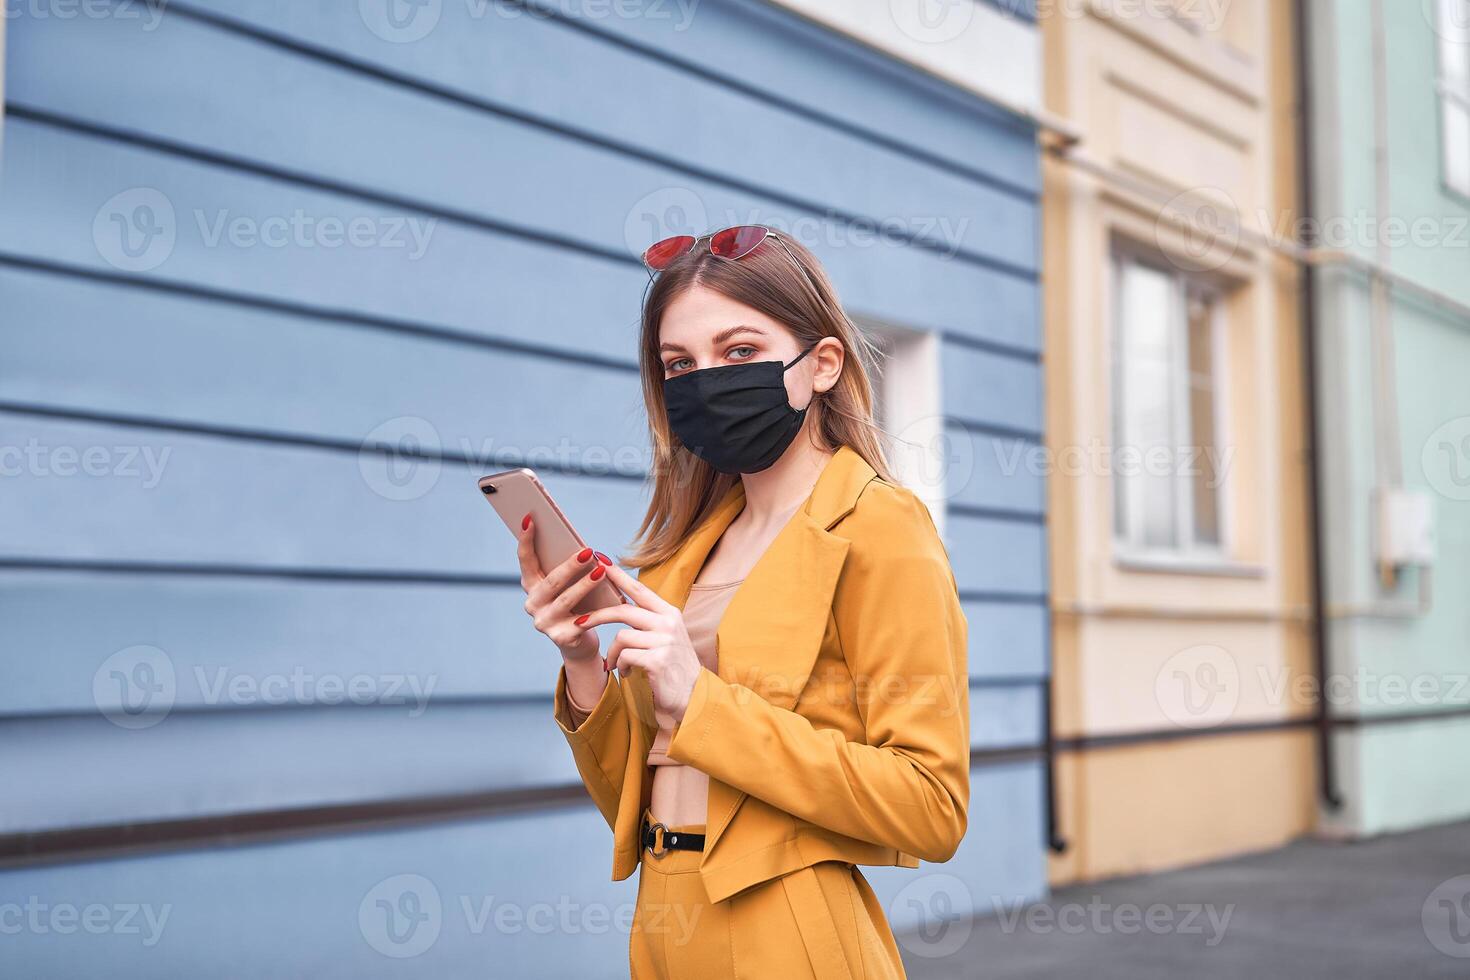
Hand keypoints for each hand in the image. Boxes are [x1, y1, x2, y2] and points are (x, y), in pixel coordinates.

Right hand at [515, 513, 615, 661]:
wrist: (579, 643)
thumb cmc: (577, 605)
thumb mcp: (568, 586)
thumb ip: (568, 569)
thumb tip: (584, 547)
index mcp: (531, 586)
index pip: (526, 560)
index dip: (526, 540)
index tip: (530, 518)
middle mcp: (533, 604)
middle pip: (551, 581)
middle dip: (570, 565)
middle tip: (588, 551)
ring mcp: (544, 622)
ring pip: (566, 600)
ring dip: (585, 585)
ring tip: (601, 571)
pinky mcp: (561, 638)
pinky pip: (581, 622)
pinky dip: (596, 612)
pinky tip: (608, 605)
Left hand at [574, 562, 702, 723]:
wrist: (693, 697)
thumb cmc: (674, 667)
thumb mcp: (665, 637)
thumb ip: (647, 621)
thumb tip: (619, 604)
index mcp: (670, 613)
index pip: (639, 589)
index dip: (618, 576)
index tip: (600, 562)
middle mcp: (669, 623)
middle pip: (624, 610)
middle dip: (597, 616)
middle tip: (580, 622)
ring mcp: (665, 641)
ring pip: (621, 637)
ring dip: (612, 654)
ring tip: (616, 665)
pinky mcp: (657, 660)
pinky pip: (624, 657)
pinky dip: (620, 666)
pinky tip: (628, 673)